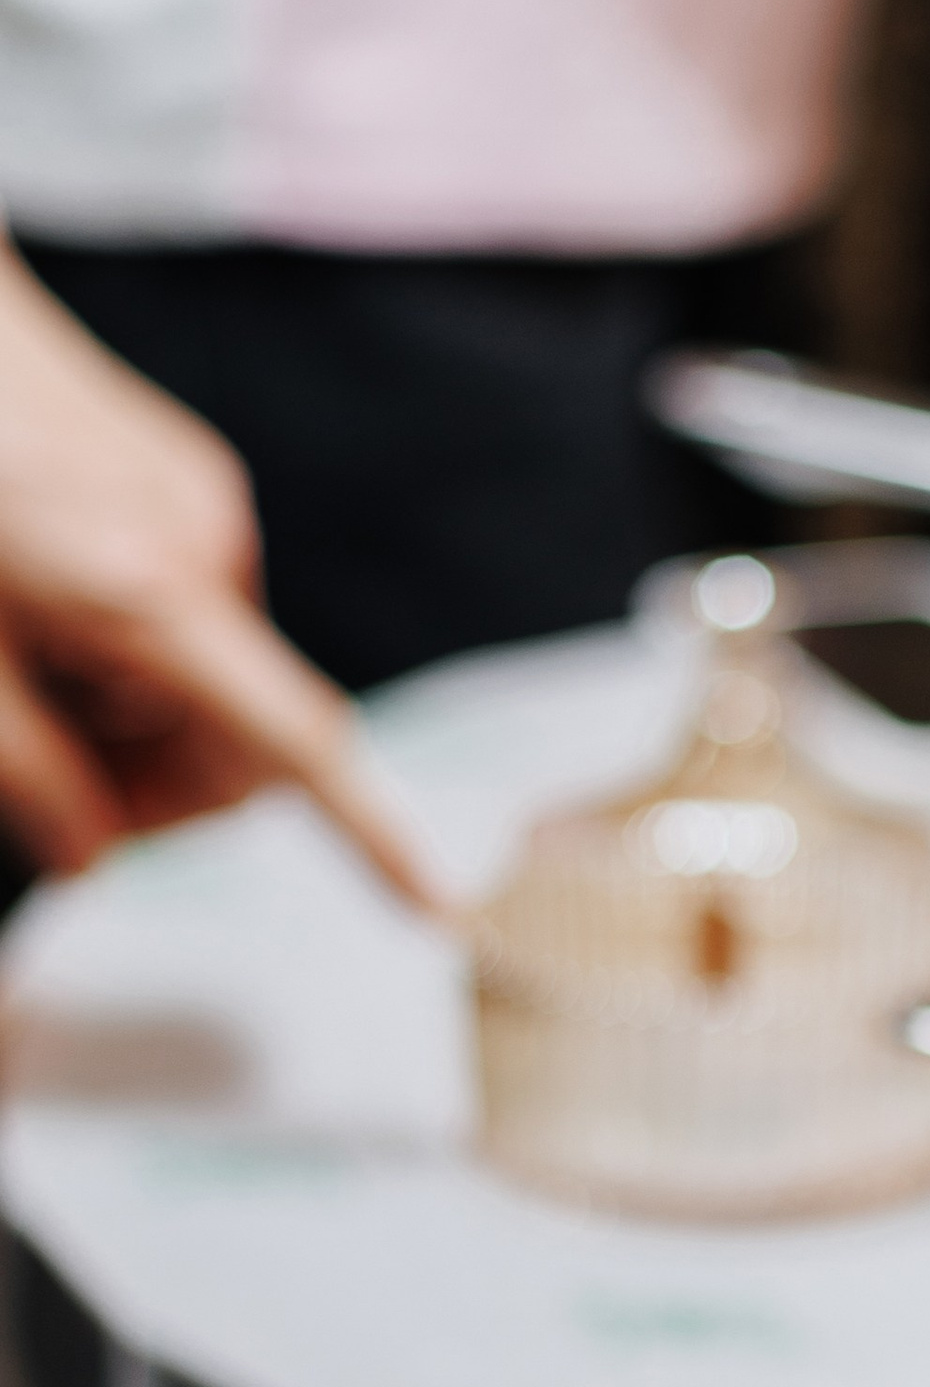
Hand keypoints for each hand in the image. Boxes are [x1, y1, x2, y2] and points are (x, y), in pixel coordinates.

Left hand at [0, 249, 434, 902]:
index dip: (369, 836)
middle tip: (53, 786)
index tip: (432, 911)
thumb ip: (29, 773)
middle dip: (161, 784)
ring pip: (213, 679)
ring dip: (136, 710)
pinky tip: (54, 603)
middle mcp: (209, 549)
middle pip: (245, 739)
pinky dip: (137, 641)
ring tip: (34, 660)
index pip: (296, 745)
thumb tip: (91, 858)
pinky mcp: (191, 475)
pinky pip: (196, 607)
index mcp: (154, 596)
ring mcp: (206, 505)